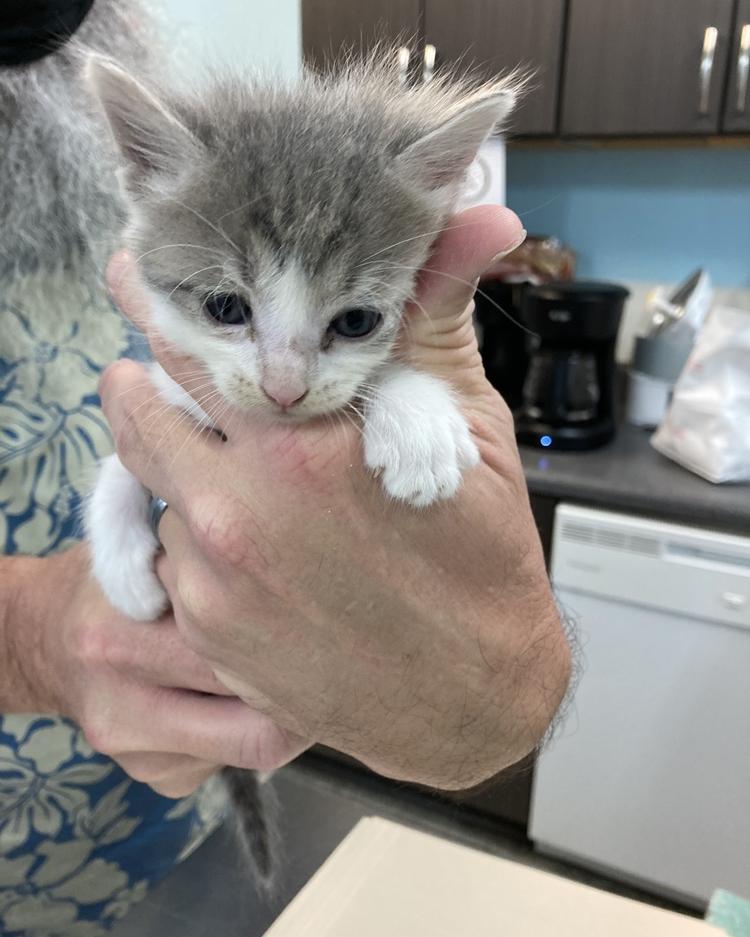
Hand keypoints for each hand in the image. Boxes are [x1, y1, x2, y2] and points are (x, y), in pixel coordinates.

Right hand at [7, 544, 306, 795]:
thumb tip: (308, 580)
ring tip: (278, 672)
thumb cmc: (115, 582)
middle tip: (333, 667)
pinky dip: (240, 731)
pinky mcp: (148, 777)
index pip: (237, 661)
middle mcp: (122, 701)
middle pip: (253, 726)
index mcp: (123, 635)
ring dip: (274, 715)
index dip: (298, 653)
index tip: (332, 635)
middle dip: (299, 699)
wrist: (40, 637)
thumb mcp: (150, 554)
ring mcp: (134, 751)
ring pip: (247, 752)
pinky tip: (226, 696)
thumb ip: (208, 570)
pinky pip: (227, 762)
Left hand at [100, 205, 569, 789]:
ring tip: (228, 464)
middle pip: (142, 407)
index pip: (197, 346)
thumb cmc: (479, 562)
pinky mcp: (209, 635)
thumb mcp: (465, 431)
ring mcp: (216, 580)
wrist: (470, 699)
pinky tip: (248, 542)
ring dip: (175, 461)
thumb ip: (435, 320)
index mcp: (307, 444)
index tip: (137, 276)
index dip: (163, 305)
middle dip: (147, 372)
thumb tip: (480, 212)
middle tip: (158, 354)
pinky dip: (191, 536)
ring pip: (152, 485)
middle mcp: (242, 509)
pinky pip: (168, 560)